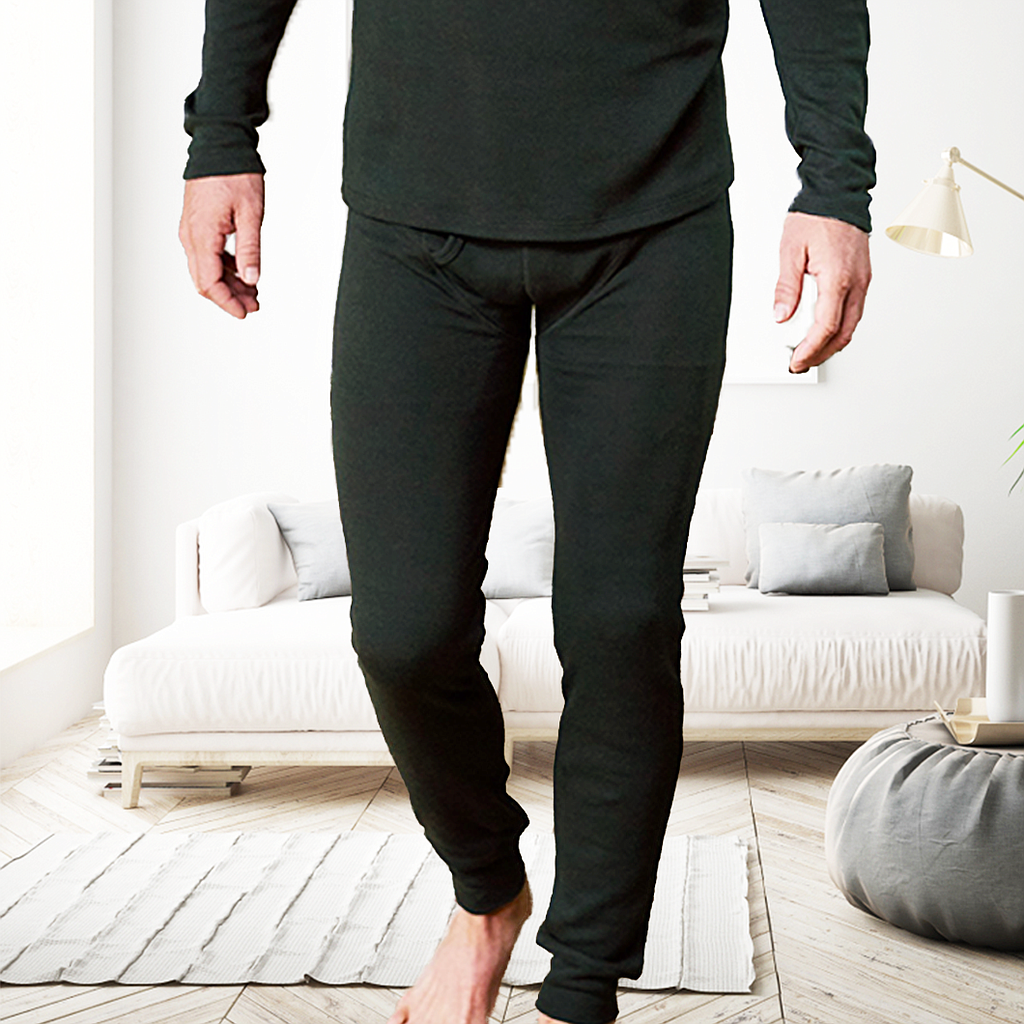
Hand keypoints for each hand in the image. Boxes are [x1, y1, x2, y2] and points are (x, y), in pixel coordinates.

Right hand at [179, 172, 264, 318]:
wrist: (220, 146)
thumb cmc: (234, 174)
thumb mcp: (250, 214)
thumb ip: (250, 250)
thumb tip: (252, 280)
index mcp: (202, 236)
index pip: (210, 283)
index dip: (227, 302)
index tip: (245, 312)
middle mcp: (191, 236)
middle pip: (205, 281)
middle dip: (229, 297)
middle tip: (254, 304)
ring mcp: (191, 231)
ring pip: (206, 270)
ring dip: (228, 284)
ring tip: (253, 291)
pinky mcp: (196, 225)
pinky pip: (207, 255)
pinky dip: (224, 268)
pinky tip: (243, 272)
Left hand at [773, 212, 870, 373]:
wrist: (838, 193)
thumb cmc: (816, 216)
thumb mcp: (791, 251)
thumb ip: (786, 287)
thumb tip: (781, 316)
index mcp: (838, 278)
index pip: (826, 326)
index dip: (810, 349)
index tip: (796, 361)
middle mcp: (856, 282)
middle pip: (842, 332)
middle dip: (821, 353)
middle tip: (800, 363)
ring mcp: (862, 280)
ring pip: (851, 324)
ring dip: (831, 343)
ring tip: (809, 352)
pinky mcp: (862, 277)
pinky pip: (853, 311)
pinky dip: (838, 327)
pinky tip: (822, 331)